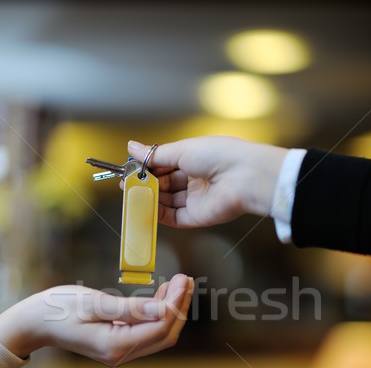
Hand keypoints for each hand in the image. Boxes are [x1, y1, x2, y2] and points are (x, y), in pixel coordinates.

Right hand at [0, 274, 193, 365]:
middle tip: (186, 279)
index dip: (175, 304)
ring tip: (179, 284)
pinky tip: (160, 296)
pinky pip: (145, 332)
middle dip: (179, 307)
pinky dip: (157, 314)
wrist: (33, 324)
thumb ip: (130, 308)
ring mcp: (120, 352)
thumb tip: (162, 308)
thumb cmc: (57, 310)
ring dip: (171, 310)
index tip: (182, 280)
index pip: (160, 327)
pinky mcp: (117, 344)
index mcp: (116, 345)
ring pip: (158, 334)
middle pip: (164, 334)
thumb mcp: (93, 303)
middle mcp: (121, 354)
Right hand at [127, 136, 287, 227]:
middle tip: (126, 185)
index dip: (147, 168)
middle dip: (145, 185)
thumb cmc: (219, 155)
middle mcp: (195, 180)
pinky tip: (144, 208)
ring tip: (131, 195)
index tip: (129, 170)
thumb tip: (131, 147)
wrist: (244, 177)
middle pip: (164, 185)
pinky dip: (158, 214)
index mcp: (195, 159)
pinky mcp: (197, 217)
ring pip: (166, 202)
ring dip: (149, 199)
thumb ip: (155, 154)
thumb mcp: (182, 149)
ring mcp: (196, 199)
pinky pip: (173, 217)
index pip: (165, 165)